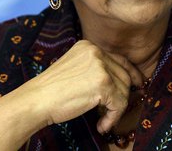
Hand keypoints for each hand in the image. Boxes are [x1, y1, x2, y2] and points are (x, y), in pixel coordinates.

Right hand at [21, 40, 144, 131]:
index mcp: (89, 46)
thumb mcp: (75, 69)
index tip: (137, 85)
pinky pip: (119, 104)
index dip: (131, 74)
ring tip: (103, 120)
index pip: (119, 60)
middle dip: (124, 94)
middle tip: (118, 109)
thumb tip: (123, 81)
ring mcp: (101, 68)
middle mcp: (96, 53)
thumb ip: (95, 69)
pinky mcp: (103, 85)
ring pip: (123, 91)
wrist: (34, 102)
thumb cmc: (51, 91)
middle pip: (124, 75)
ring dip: (115, 109)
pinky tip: (102, 125)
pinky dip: (113, 117)